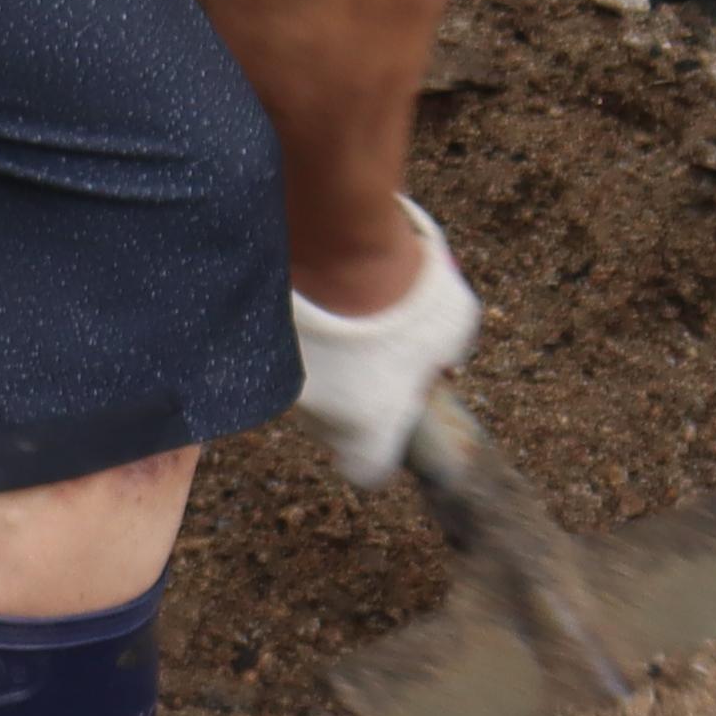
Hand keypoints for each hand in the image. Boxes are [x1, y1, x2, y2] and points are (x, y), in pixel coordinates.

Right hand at [284, 197, 480, 486]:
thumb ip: (448, 356)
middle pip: (330, 425)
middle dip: (351, 398)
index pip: (366, 471)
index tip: (393, 417)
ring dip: (322, 365)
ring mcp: (283, 378)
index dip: (381, 448)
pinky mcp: (258, 342)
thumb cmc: (407, 295)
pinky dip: (295, 333)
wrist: (341, 243)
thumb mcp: (456, 325)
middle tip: (376, 358)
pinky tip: (318, 297)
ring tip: (346, 318)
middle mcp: (316, 416)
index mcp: (367, 429)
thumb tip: (444, 361)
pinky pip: (280, 347)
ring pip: (303, 385)